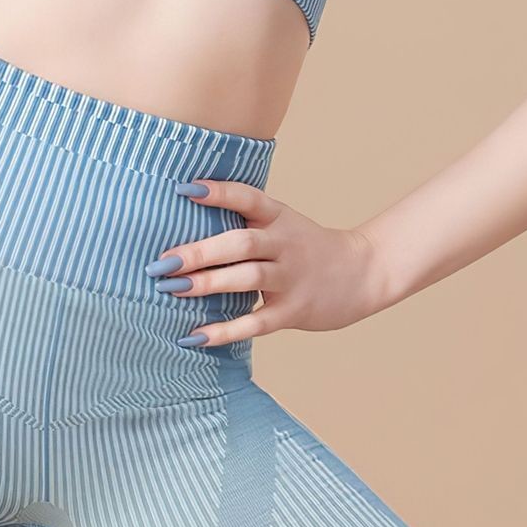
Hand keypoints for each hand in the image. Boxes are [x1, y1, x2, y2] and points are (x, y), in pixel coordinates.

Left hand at [147, 179, 390, 347]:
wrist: (362, 274)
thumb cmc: (309, 250)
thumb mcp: (283, 225)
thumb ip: (246, 222)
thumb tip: (189, 229)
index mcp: (279, 217)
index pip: (246, 197)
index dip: (217, 192)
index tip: (183, 190)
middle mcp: (284, 244)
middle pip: (240, 242)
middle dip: (199, 251)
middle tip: (163, 262)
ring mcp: (290, 278)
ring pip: (246, 278)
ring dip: (208, 284)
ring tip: (172, 291)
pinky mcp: (293, 311)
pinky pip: (255, 322)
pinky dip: (224, 331)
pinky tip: (196, 336)